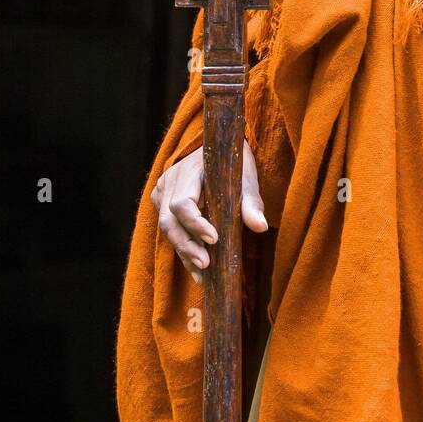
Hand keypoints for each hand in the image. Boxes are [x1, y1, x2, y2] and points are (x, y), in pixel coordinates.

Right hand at [151, 138, 267, 281]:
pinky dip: (182, 248)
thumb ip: (251, 202)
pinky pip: (169, 229)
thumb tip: (261, 227)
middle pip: (169, 220)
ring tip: (202, 272)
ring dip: (183, 251)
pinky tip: (196, 268)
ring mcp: (162, 191)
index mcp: (190, 170)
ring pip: (166, 227)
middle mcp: (170, 180)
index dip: (195, 223)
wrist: (220, 149)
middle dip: (187, 245)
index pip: (182, 202)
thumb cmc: (234, 164)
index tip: (214, 239)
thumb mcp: (246, 179)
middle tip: (206, 264)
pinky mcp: (161, 202)